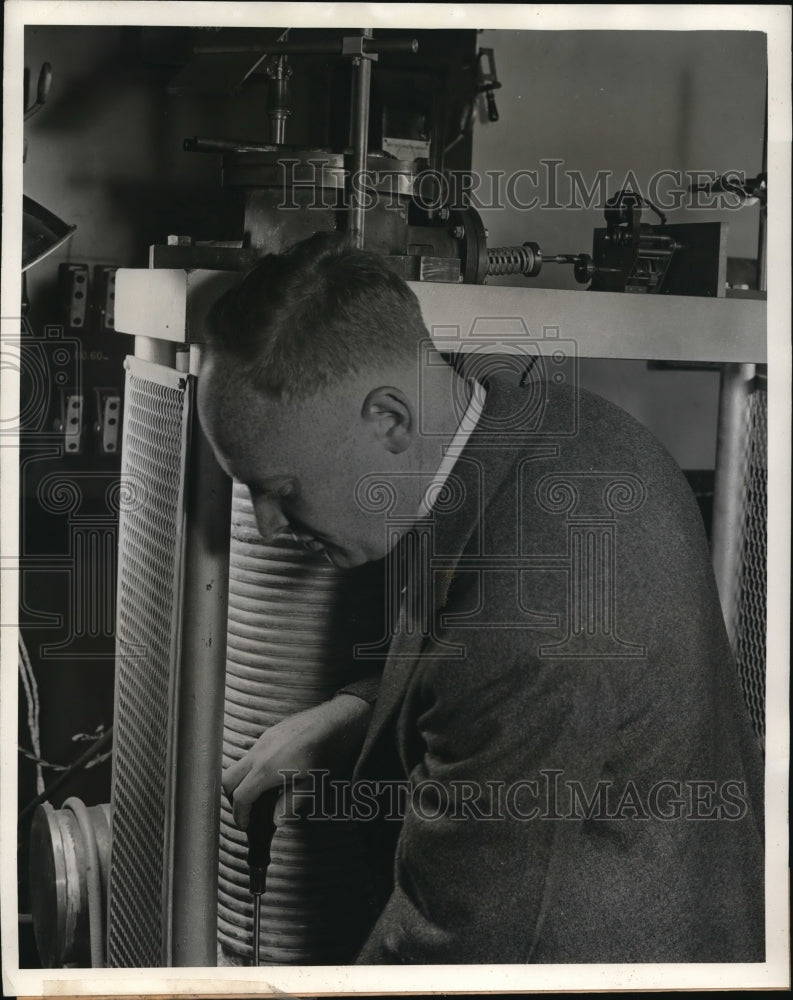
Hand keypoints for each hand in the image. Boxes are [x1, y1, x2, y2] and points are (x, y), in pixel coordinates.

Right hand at [222, 693, 373, 829]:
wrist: (338, 719)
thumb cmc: (328, 752)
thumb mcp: (312, 785)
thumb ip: (290, 805)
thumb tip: (275, 821)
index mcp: (266, 769)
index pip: (240, 796)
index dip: (240, 815)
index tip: (245, 825)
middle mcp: (259, 752)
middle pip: (229, 778)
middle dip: (232, 798)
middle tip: (247, 810)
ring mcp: (264, 739)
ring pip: (239, 763)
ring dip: (243, 781)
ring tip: (261, 793)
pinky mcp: (271, 732)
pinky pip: (252, 751)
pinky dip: (253, 767)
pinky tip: (271, 773)